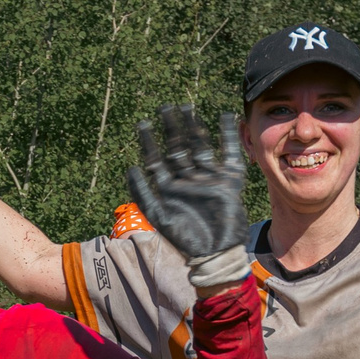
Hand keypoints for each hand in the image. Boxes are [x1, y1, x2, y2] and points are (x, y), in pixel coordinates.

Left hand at [127, 105, 250, 287]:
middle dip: (171, 128)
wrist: (215, 250)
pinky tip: (225, 115)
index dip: (150, 142)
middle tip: (165, 107)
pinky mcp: (229, 179)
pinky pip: (229, 152)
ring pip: (200, 145)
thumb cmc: (185, 237)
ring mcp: (209, 177)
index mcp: (170, 187)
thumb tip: (130, 167)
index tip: (143, 123)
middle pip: (179, 147)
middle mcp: (189, 179)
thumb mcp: (158, 215)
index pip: (157, 158)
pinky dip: (229, 134)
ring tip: (186, 108)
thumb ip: (143, 192)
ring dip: (193, 127)